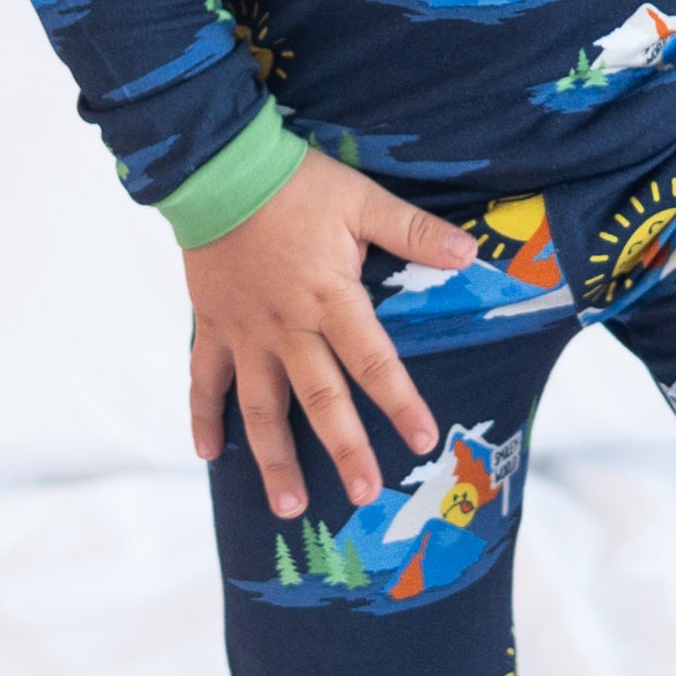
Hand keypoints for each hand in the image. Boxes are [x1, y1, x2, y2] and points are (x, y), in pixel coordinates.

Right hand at [184, 152, 479, 522]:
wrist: (217, 167)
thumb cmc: (296, 183)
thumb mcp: (361, 200)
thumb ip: (415, 232)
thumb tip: (472, 255)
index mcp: (330, 298)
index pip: (373, 360)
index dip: (400, 402)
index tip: (423, 440)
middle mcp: (287, 327)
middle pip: (319, 399)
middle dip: (343, 450)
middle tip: (363, 497)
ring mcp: (244, 333)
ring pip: (260, 408)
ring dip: (273, 460)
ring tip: (289, 508)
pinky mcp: (211, 327)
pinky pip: (204, 381)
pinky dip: (203, 418)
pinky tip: (209, 456)